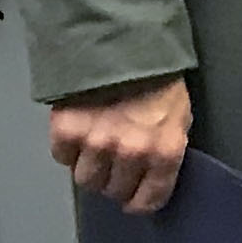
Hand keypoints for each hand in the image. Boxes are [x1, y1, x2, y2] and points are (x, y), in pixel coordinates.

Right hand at [52, 75, 192, 212]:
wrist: (123, 40)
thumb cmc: (157, 76)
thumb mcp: (179, 115)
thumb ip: (165, 150)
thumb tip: (151, 178)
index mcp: (164, 151)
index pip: (149, 199)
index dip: (139, 202)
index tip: (133, 199)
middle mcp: (131, 152)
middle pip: (113, 190)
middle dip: (115, 181)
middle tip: (114, 163)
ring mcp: (96, 142)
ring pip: (85, 179)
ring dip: (90, 168)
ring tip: (96, 147)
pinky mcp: (67, 129)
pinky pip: (62, 157)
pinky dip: (68, 149)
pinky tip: (79, 131)